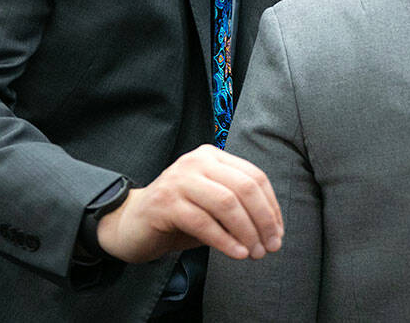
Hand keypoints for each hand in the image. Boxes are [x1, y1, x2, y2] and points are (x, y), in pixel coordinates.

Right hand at [94, 144, 282, 263]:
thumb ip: (240, 209)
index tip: (278, 233)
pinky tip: (237, 254)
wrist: (131, 224)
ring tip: (255, 253)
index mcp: (213, 156)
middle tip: (271, 246)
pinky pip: (204, 222)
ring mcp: (179, 179)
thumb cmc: (179, 216)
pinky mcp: (165, 203)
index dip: (271, 207)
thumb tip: (273, 231)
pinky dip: (225, 241)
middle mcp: (197, 161)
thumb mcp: (213, 207)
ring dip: (247, 232)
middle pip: (244, 187)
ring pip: (226, 203)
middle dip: (263, 220)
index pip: (254, 176)